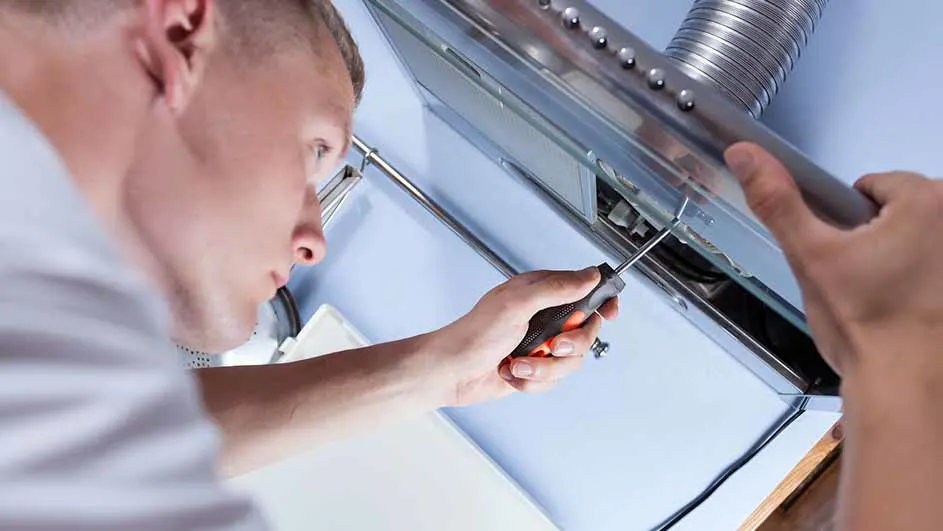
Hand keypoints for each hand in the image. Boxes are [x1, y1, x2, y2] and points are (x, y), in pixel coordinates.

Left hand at [430, 268, 619, 406]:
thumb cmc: (474, 333)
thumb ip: (557, 288)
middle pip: (586, 331)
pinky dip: (533, 381)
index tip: (609, 314)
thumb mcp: (517, 303)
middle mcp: (543, 317)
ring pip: (570, 361)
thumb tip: (589, 276)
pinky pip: (553, 380)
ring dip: (543, 367)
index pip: (585, 290)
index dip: (602, 301)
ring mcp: (539, 344)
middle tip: (551, 345)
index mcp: (540, 292)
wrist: (452, 371)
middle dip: (570, 344)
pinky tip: (512, 372)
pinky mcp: (534, 368)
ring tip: (518, 363)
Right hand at [725, 142, 942, 380]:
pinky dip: (922, 284)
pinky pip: (932, 268)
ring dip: (902, 261)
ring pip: (918, 241)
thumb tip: (743, 151)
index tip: (847, 258)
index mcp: (927, 200)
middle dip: (878, 239)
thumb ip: (775, 200)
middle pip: (901, 211)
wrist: (903, 385)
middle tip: (864, 282)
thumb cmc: (862, 322)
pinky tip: (908, 312)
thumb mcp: (809, 255)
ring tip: (886, 300)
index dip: (847, 221)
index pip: (872, 186)